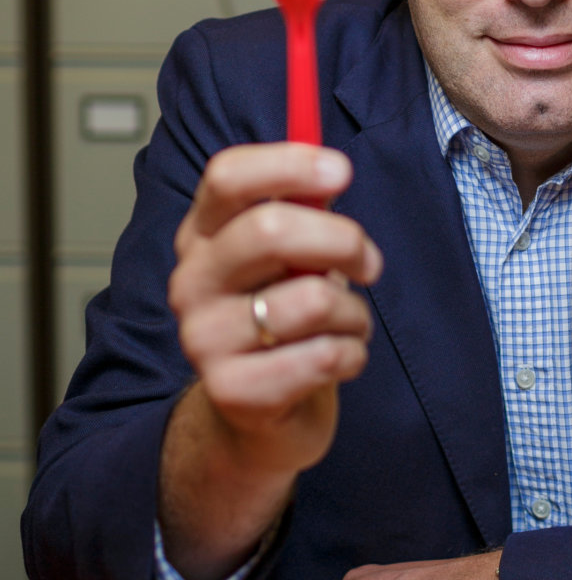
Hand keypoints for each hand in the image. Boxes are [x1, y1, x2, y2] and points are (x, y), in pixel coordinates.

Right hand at [160, 142, 382, 579]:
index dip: (288, 164)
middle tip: (370, 263)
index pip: (227, 176)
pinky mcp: (233, 390)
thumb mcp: (291, 257)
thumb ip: (306, 211)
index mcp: (204, 234)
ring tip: (346, 324)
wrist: (257, 415)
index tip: (341, 170)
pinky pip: (323, 355)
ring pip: (313, 299)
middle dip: (344, 240)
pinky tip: (339, 359)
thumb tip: (331, 169)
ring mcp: (204, 338)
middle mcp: (192, 281)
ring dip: (354, 312)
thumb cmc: (283, 318)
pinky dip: (352, 355)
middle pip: (270, 229)